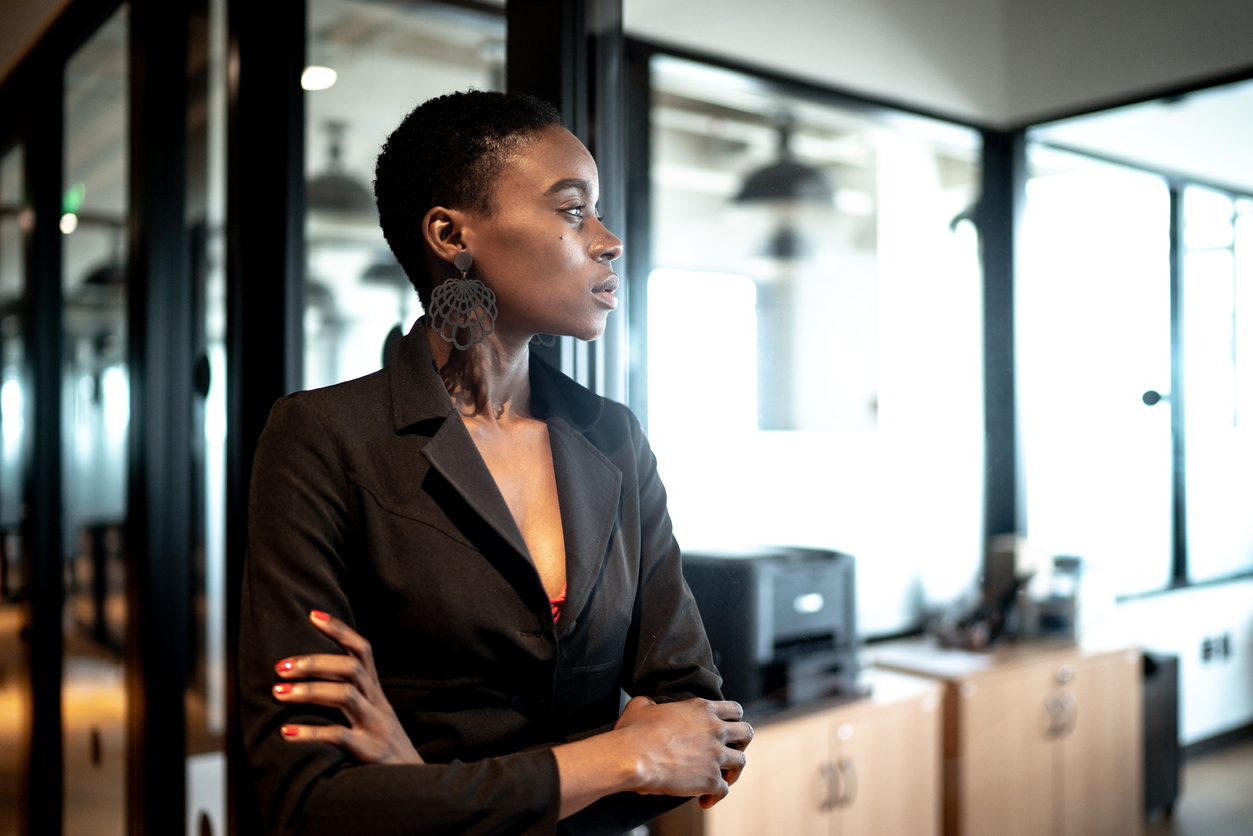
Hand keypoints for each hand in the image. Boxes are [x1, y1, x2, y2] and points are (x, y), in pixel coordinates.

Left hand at [272, 609, 422, 764]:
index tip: (313, 615)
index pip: (362, 650)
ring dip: (309, 690)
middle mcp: (377, 702)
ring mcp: (374, 725)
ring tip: (279, 692)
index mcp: (376, 691)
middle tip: (281, 666)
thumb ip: (353, 694)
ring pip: (344, 696)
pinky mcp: (367, 750)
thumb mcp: (374, 713)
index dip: (340, 630)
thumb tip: (312, 675)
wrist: (412, 778)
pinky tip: (287, 731)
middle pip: (350, 668)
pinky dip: (310, 732)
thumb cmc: (383, 744)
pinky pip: (338, 736)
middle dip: (314, 662)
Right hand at [613, 696, 752, 808]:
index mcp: (702, 709)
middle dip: (741, 744)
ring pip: (741, 762)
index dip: (733, 721)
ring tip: (721, 779)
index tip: (726, 730)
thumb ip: (650, 702)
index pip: (735, 710)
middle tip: (729, 753)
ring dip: (733, 772)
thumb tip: (648, 703)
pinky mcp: (711, 778)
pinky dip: (716, 796)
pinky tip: (704, 800)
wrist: (632, 758)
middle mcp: (714, 729)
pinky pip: (724, 790)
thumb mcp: (640, 707)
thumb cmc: (633, 732)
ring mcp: (715, 754)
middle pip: (747, 733)